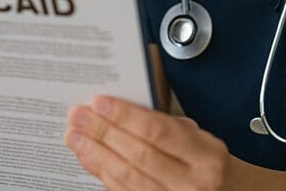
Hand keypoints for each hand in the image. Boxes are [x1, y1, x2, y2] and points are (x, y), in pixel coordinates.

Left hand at [65, 96, 229, 190]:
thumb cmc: (210, 164)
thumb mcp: (201, 140)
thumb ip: (166, 127)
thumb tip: (119, 111)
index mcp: (206, 156)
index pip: (158, 131)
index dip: (124, 115)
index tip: (99, 102)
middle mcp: (194, 184)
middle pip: (138, 154)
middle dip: (103, 132)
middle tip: (78, 115)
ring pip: (128, 177)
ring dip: (96, 154)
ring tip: (75, 136)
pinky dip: (103, 174)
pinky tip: (89, 158)